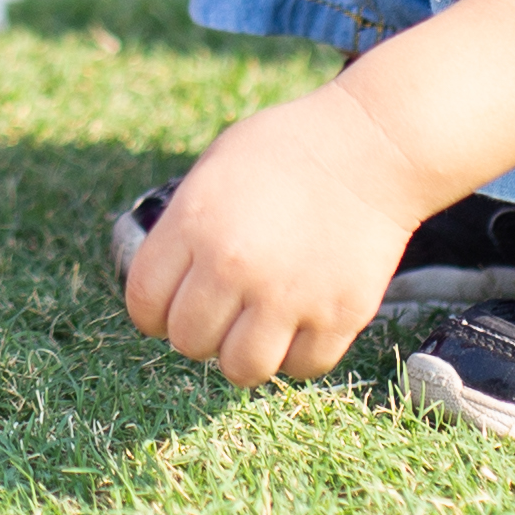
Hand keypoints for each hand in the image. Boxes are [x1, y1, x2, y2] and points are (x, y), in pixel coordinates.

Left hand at [119, 80, 451, 388]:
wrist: (371, 146)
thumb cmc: (288, 149)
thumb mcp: (214, 168)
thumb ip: (183, 227)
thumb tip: (167, 282)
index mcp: (194, 226)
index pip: (144, 305)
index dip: (154, 312)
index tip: (172, 307)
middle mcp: (234, 267)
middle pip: (189, 342)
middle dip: (200, 331)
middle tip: (223, 309)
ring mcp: (288, 296)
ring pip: (241, 368)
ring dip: (244, 352)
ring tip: (257, 325)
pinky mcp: (338, 315)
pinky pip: (301, 367)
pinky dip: (297, 353)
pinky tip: (300, 321)